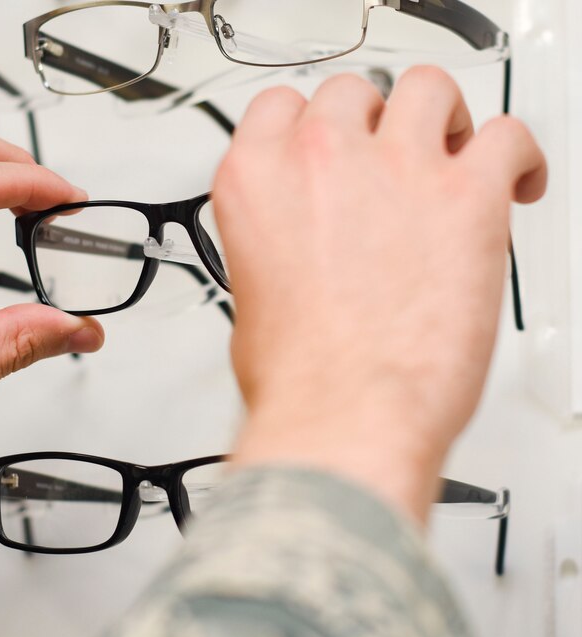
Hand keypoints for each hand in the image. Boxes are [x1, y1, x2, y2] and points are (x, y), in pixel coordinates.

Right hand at [217, 68, 545, 519]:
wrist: (345, 414)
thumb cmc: (300, 377)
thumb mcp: (248, 297)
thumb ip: (274, 248)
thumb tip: (295, 258)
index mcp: (257, 180)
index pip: (279, 108)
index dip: (308, 123)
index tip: (326, 141)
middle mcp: (323, 159)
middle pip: (354, 93)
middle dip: (373, 123)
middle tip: (388, 156)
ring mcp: (397, 169)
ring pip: (430, 92)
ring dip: (442, 120)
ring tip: (452, 153)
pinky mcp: (467, 195)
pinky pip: (508, 137)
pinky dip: (517, 156)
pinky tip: (513, 182)